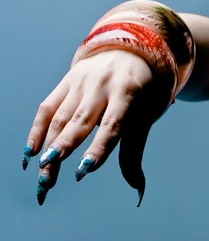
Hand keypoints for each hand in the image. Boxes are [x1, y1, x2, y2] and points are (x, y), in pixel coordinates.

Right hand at [23, 50, 169, 205]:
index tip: (83, 171)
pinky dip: (37, 130)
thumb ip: (134, 151)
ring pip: (60, 117)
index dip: (98, 149)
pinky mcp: (66, 81)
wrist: (133, 49)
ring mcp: (81, 82)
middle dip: (63, 151)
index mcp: (128, 92)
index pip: (112, 125)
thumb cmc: (144, 91)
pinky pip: (47, 108)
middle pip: (80, 122)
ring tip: (41, 173)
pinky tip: (30, 152)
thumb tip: (137, 190)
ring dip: (48, 147)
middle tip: (48, 180)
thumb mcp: (146, 116)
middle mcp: (102, 85)